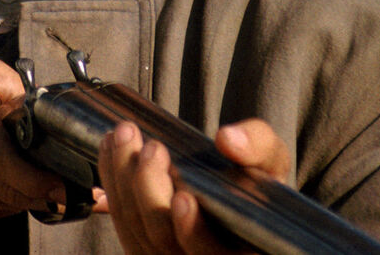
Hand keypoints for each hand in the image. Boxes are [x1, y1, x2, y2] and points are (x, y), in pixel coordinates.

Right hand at [0, 58, 61, 234]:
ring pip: (4, 203)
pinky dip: (9, 198)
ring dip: (31, 194)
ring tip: (51, 177)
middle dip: (48, 189)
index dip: (35, 176)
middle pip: (9, 188)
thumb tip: (49, 117)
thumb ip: (12, 90)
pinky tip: (14, 180)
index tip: (66, 182)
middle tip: (82, 183)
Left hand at [97, 118, 291, 254]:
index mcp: (237, 250)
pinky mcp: (142, 243)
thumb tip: (227, 139)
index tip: (184, 197)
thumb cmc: (256, 178)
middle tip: (151, 147)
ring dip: (123, 181)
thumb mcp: (270, 160)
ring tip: (123, 136)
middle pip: (164, 241)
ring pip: (136, 230)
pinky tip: (109, 149)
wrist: (233, 188)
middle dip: (150, 191)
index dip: (193, 231)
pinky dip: (111, 185)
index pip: (211, 254)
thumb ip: (258, 146)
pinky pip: (121, 222)